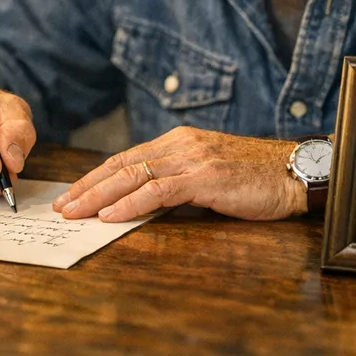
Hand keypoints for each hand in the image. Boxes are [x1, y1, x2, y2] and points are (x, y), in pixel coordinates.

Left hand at [51, 126, 305, 221]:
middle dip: (87, 186)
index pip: (127, 158)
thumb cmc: (254, 177)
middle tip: (62, 205)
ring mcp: (192, 158)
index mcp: (179, 141)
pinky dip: (130, 203)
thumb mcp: (209, 174)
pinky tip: (111, 215)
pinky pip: (158, 190)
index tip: (73, 193)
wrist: (293, 172)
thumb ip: (179, 180)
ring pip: (133, 175)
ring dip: (98, 196)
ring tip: (75, 212)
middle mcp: (181, 144)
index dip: (96, 176)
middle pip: (122, 164)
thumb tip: (145, 200)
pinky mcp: (204, 176)